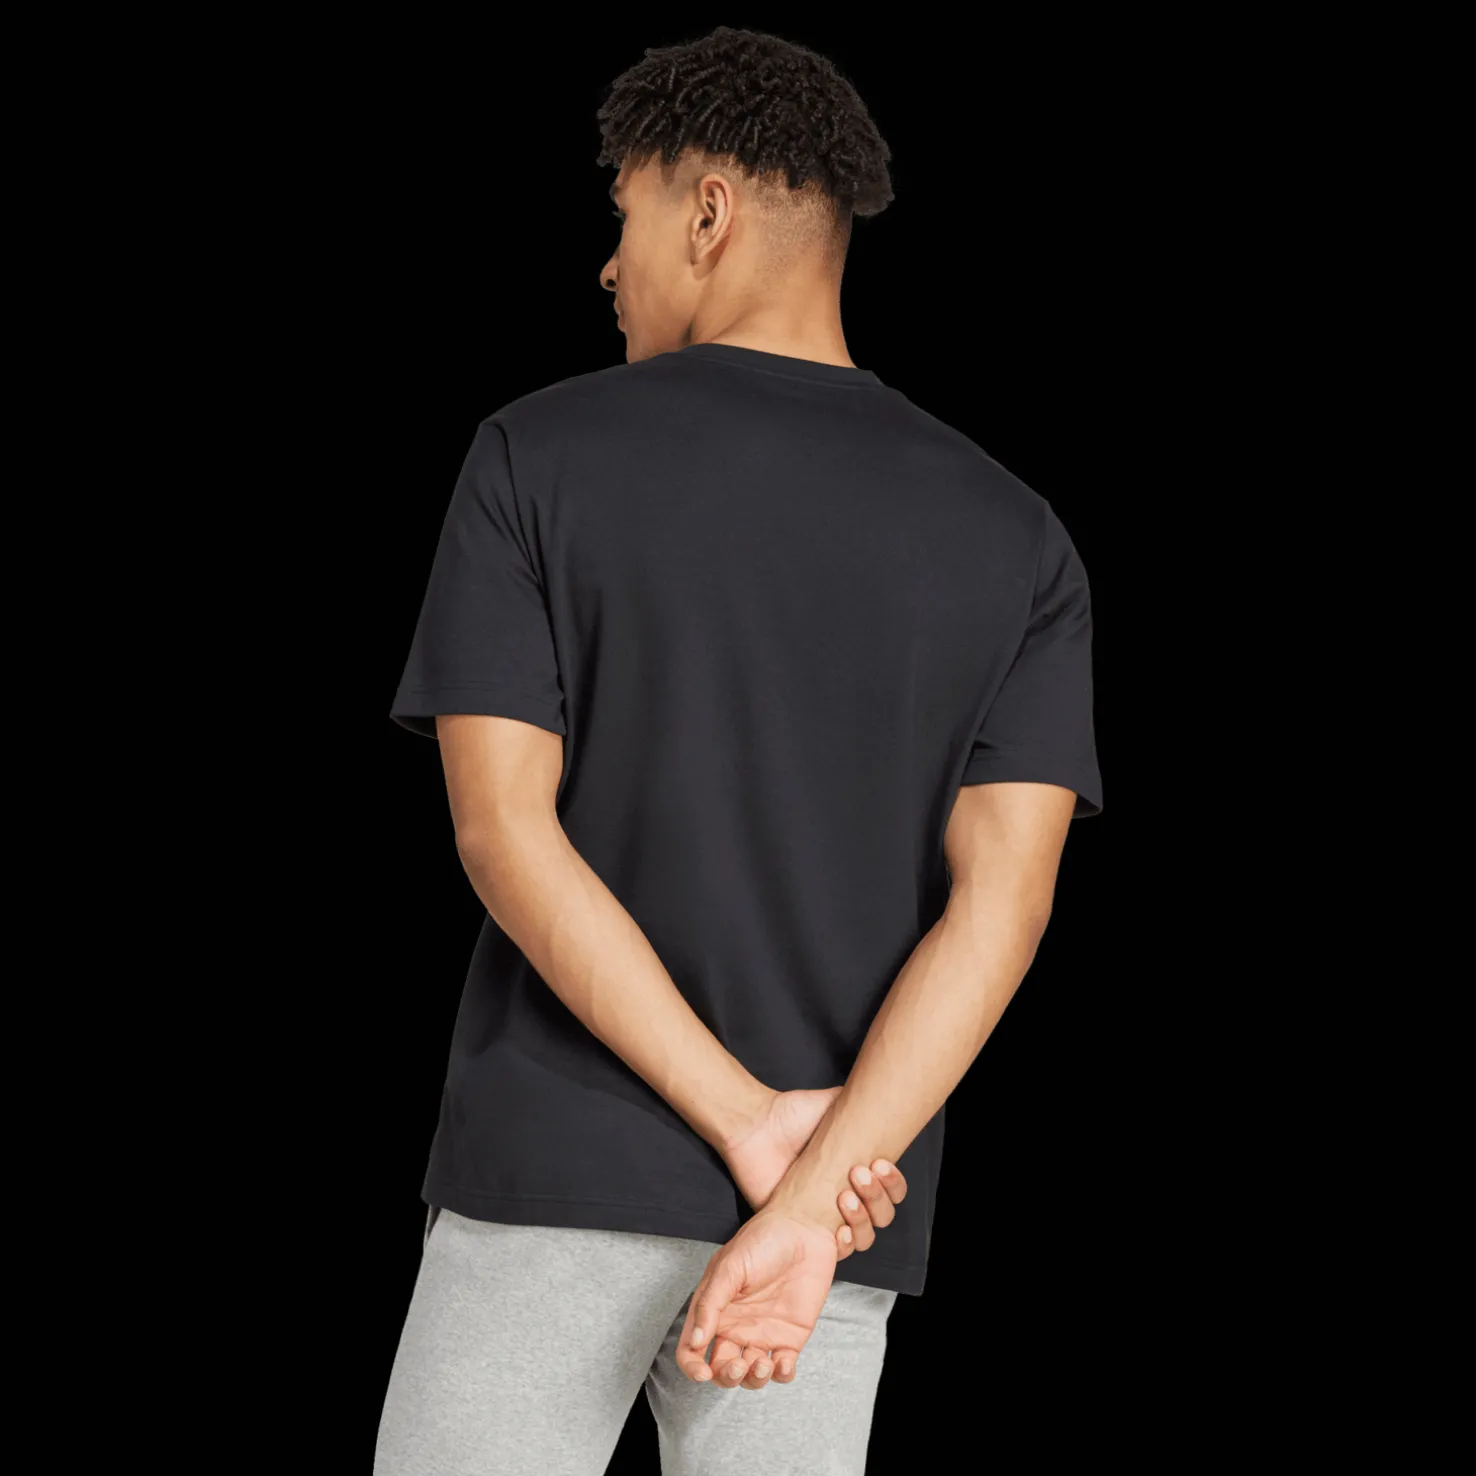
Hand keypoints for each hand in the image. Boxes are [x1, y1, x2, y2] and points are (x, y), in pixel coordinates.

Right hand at [675, 1203, 838, 1391]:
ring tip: (762, 1365)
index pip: (692, 1349)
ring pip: (751, 1376)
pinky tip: (782, 1363)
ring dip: (753, 1381)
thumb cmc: (763, 1239)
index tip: (702, 1372)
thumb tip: (695, 1342)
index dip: (692, 1367)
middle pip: (721, 1370)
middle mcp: (736, 1326)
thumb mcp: (730, 1266)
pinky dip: (781, 1375)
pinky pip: (782, 1369)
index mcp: (715, 1310)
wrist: (804, 1227)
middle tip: (737, 1365)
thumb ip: (710, 1304)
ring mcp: (763, 1333)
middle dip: (726, 1377)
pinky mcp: (791, 1337)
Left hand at [721, 1087, 908, 1256]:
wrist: (755, 1128)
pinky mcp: (800, 1227)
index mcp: (854, 1171)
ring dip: (863, 1220)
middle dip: (878, 1199)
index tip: (881, 1165)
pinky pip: (833, 1250)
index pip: (888, 1188)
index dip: (893, 1183)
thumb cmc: (790, 1115)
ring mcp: (824, 1214)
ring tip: (845, 1197)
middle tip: (861, 1175)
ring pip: (863, 1235)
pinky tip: (839, 1229)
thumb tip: (884, 1101)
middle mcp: (843, 1194)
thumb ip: (859, 1106)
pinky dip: (843, 1244)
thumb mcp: (831, 1105)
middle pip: (881, 1214)